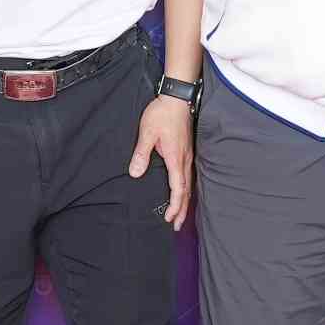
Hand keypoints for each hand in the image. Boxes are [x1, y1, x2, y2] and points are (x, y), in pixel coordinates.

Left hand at [130, 93, 196, 228]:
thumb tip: (135, 173)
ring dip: (185, 202)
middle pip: (186, 191)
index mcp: (176, 158)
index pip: (177, 188)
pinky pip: (189, 176)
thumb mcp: (147, 132)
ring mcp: (188, 155)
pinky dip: (186, 190)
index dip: (174, 205)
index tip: (168, 219)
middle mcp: (185, 160)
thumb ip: (141, 154)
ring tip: (180, 216)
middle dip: (181, 210)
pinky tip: (182, 193)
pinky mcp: (187, 151)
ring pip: (189, 184)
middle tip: (175, 226)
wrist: (177, 97)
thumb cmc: (162, 114)